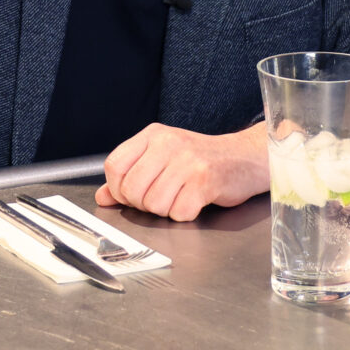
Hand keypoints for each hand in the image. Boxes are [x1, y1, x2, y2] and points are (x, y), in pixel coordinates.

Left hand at [98, 123, 268, 221]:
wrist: (245, 157)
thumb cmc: (202, 160)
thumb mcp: (163, 159)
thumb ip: (131, 175)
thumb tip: (103, 197)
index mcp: (153, 135)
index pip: (114, 165)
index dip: (118, 189)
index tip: (132, 195)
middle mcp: (168, 144)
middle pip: (132, 189)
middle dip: (142, 204)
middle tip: (161, 198)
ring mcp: (187, 161)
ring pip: (154, 204)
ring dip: (166, 210)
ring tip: (181, 197)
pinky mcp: (205, 181)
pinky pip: (178, 212)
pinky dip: (185, 214)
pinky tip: (195, 202)